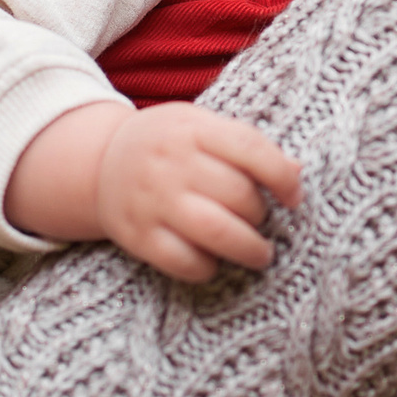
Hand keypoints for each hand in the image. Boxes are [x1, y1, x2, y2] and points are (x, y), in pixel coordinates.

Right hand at [5, 98, 302, 283]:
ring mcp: (151, 200)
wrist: (100, 162)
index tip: (294, 198)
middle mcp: (171, 163)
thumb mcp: (202, 127)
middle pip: (237, 195)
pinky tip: (215, 262)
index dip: (282, 176)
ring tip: (260, 254)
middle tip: (263, 222)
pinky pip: (182, 262)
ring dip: (248, 249)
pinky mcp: (137, 236)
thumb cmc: (169, 144)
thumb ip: (245, 145)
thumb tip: (296, 172)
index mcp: (193, 129)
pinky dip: (207, 269)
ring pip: (216, 232)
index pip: (250, 148)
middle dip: (261, 215)